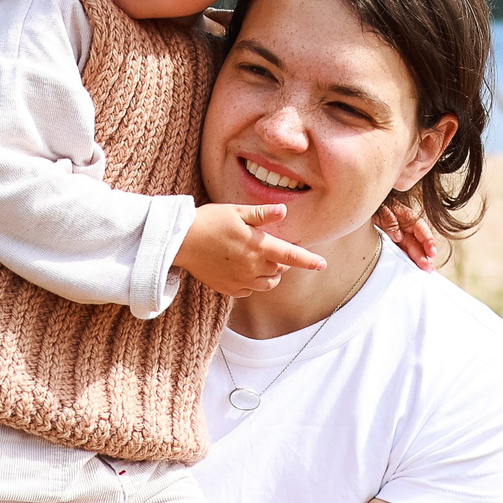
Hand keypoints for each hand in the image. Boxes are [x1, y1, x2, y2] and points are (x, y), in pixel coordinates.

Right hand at [174, 203, 327, 297]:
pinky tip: (241, 269)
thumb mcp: (236, 211)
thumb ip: (262, 215)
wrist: (180, 242)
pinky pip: (249, 290)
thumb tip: (284, 212)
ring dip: (269, 274)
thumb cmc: (208, 221)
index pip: (291, 256)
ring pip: (267, 284)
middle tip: (266, 246)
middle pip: (280, 270)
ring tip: (257, 260)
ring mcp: (240, 280)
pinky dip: (252, 282)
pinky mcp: (228, 289)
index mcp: (258, 246)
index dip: (309, 261)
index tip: (322, 264)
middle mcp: (252, 267)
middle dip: (280, 261)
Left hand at [373, 198, 439, 271]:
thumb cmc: (374, 206)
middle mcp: (405, 229)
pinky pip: (400, 254)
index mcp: (406, 217)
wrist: (361, 209)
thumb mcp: (381, 209)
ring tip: (426, 272)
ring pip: (410, 251)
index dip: (428, 241)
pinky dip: (407, 262)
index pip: (421, 229)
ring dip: (418, 261)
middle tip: (428, 269)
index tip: (432, 253)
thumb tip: (398, 236)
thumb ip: (390, 221)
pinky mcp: (391, 245)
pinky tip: (414, 270)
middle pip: (416, 243)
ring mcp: (398, 238)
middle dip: (423, 256)